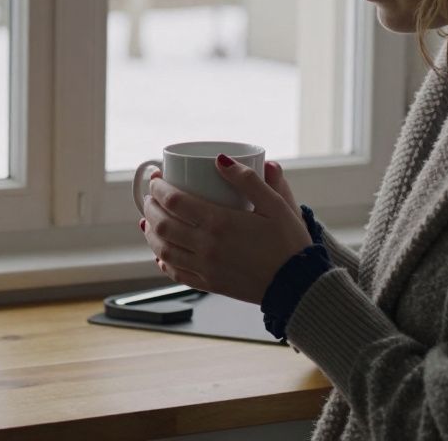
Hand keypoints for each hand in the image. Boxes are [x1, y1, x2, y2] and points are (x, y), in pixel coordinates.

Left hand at [140, 157, 312, 304]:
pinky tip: (161, 253)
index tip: (156, 178)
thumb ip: (248, 180)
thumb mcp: (275, 205)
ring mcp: (206, 267)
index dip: (159, 187)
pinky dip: (163, 261)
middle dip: (150, 206)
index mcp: (220, 222)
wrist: (298, 286)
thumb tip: (221, 160)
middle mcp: (207, 246)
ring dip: (151, 233)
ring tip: (149, 220)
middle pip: (162, 224)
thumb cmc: (290, 244)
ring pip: (164, 249)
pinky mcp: (210, 284)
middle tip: (151, 196)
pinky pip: (176, 272)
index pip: (175, 201)